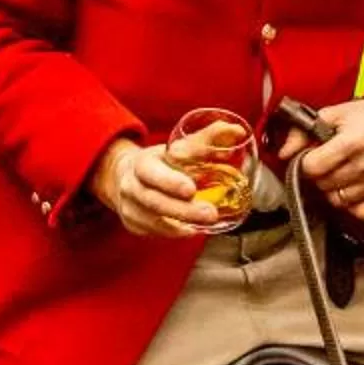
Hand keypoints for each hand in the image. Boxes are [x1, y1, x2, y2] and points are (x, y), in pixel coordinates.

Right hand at [90, 135, 220, 240]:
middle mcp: (131, 187)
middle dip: (183, 210)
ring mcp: (131, 209)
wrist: (127, 176)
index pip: (151, 173)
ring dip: (181, 224)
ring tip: (205, 224)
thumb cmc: (159, 161)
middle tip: (210, 213)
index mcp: (141, 164)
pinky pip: (155, 233)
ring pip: (154, 222)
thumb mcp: (176, 147)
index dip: (169, 181)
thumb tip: (236, 130)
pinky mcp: (135, 226)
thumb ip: (207, 139)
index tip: (191, 189)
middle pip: (154, 201)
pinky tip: (192, 230)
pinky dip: (175, 233)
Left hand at [274, 96, 363, 223]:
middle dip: (319, 174)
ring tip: (339, 172)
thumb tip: (283, 153)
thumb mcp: (333, 113)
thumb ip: (302, 131)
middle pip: (323, 185)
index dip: (306, 162)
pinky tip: (350, 187)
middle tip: (327, 162)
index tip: (312, 156)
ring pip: (338, 201)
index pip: (312, 168)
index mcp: (352, 142)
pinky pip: (359, 213)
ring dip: (333, 189)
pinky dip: (350, 204)